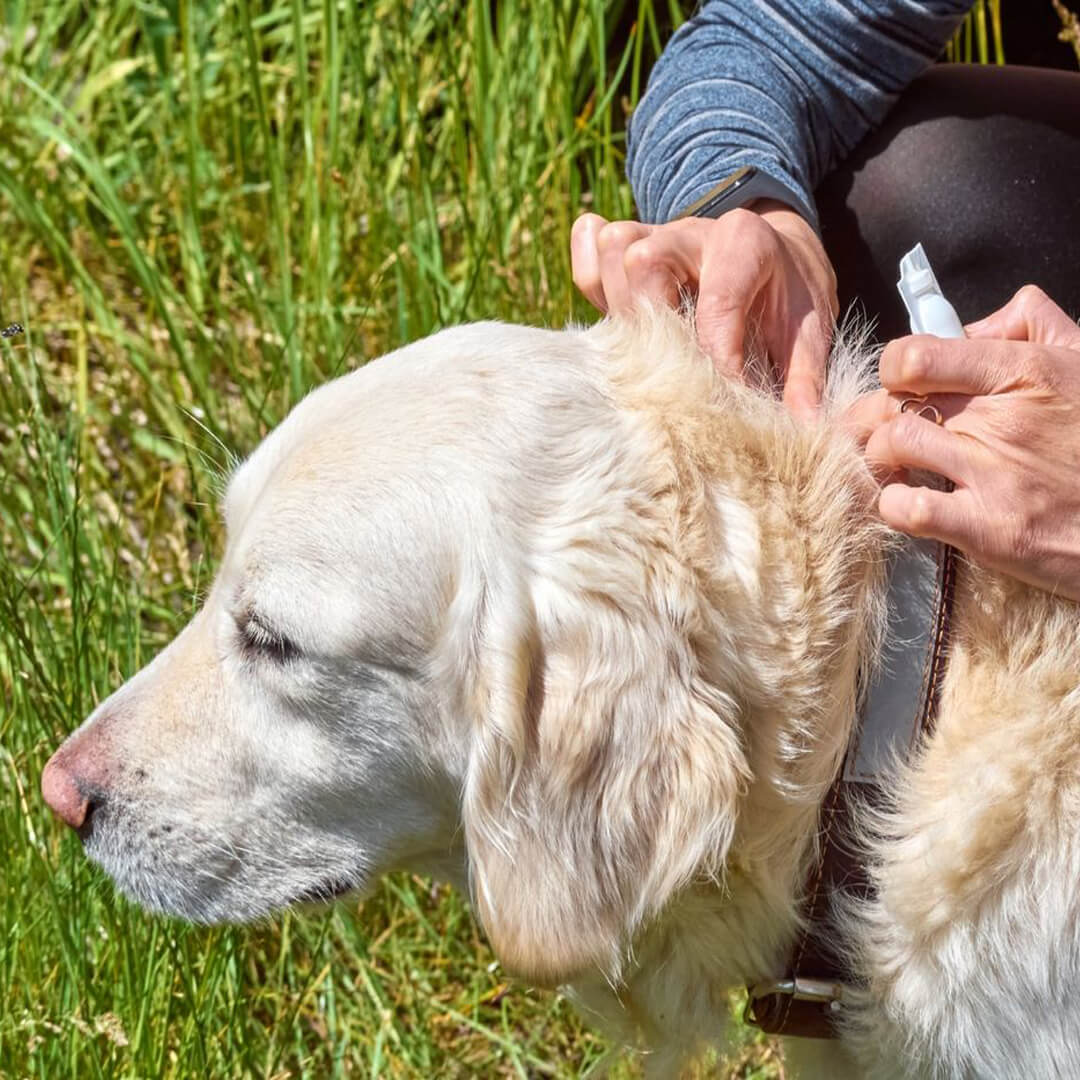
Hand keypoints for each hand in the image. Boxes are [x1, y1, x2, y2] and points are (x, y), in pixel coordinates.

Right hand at [570, 201, 837, 418]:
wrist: (771, 250)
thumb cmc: (788, 295)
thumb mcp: (811, 327)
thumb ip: (806, 376)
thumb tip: (803, 429)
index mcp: (746, 242)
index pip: (719, 302)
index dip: (717, 360)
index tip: (726, 405)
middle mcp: (691, 233)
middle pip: (644, 264)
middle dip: (653, 329)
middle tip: (676, 376)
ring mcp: (652, 239)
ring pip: (612, 255)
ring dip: (618, 308)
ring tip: (647, 356)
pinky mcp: (624, 256)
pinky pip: (589, 264)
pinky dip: (592, 290)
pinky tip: (616, 325)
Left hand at [852, 286, 1079, 599]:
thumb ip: (1031, 325)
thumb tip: (971, 326)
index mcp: (1024, 371)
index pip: (917, 356)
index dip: (896, 369)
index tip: (903, 385)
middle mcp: (1002, 419)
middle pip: (894, 403)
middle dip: (874, 417)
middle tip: (877, 432)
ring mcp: (993, 474)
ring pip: (893, 446)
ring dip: (880, 458)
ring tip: (894, 467)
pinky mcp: (988, 529)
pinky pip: (907, 509)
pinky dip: (893, 506)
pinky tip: (906, 505)